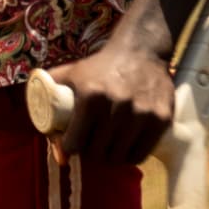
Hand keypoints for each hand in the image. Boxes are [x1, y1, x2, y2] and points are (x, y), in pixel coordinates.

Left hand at [46, 35, 177, 167]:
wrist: (140, 50)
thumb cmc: (100, 67)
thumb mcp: (69, 74)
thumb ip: (48, 101)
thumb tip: (55, 148)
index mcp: (90, 96)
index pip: (74, 144)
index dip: (70, 147)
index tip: (73, 143)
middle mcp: (117, 106)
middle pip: (96, 154)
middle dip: (90, 154)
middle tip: (91, 146)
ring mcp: (142, 113)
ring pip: (118, 157)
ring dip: (110, 158)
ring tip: (108, 148)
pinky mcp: (161, 118)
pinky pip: (141, 154)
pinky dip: (131, 157)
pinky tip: (126, 149)